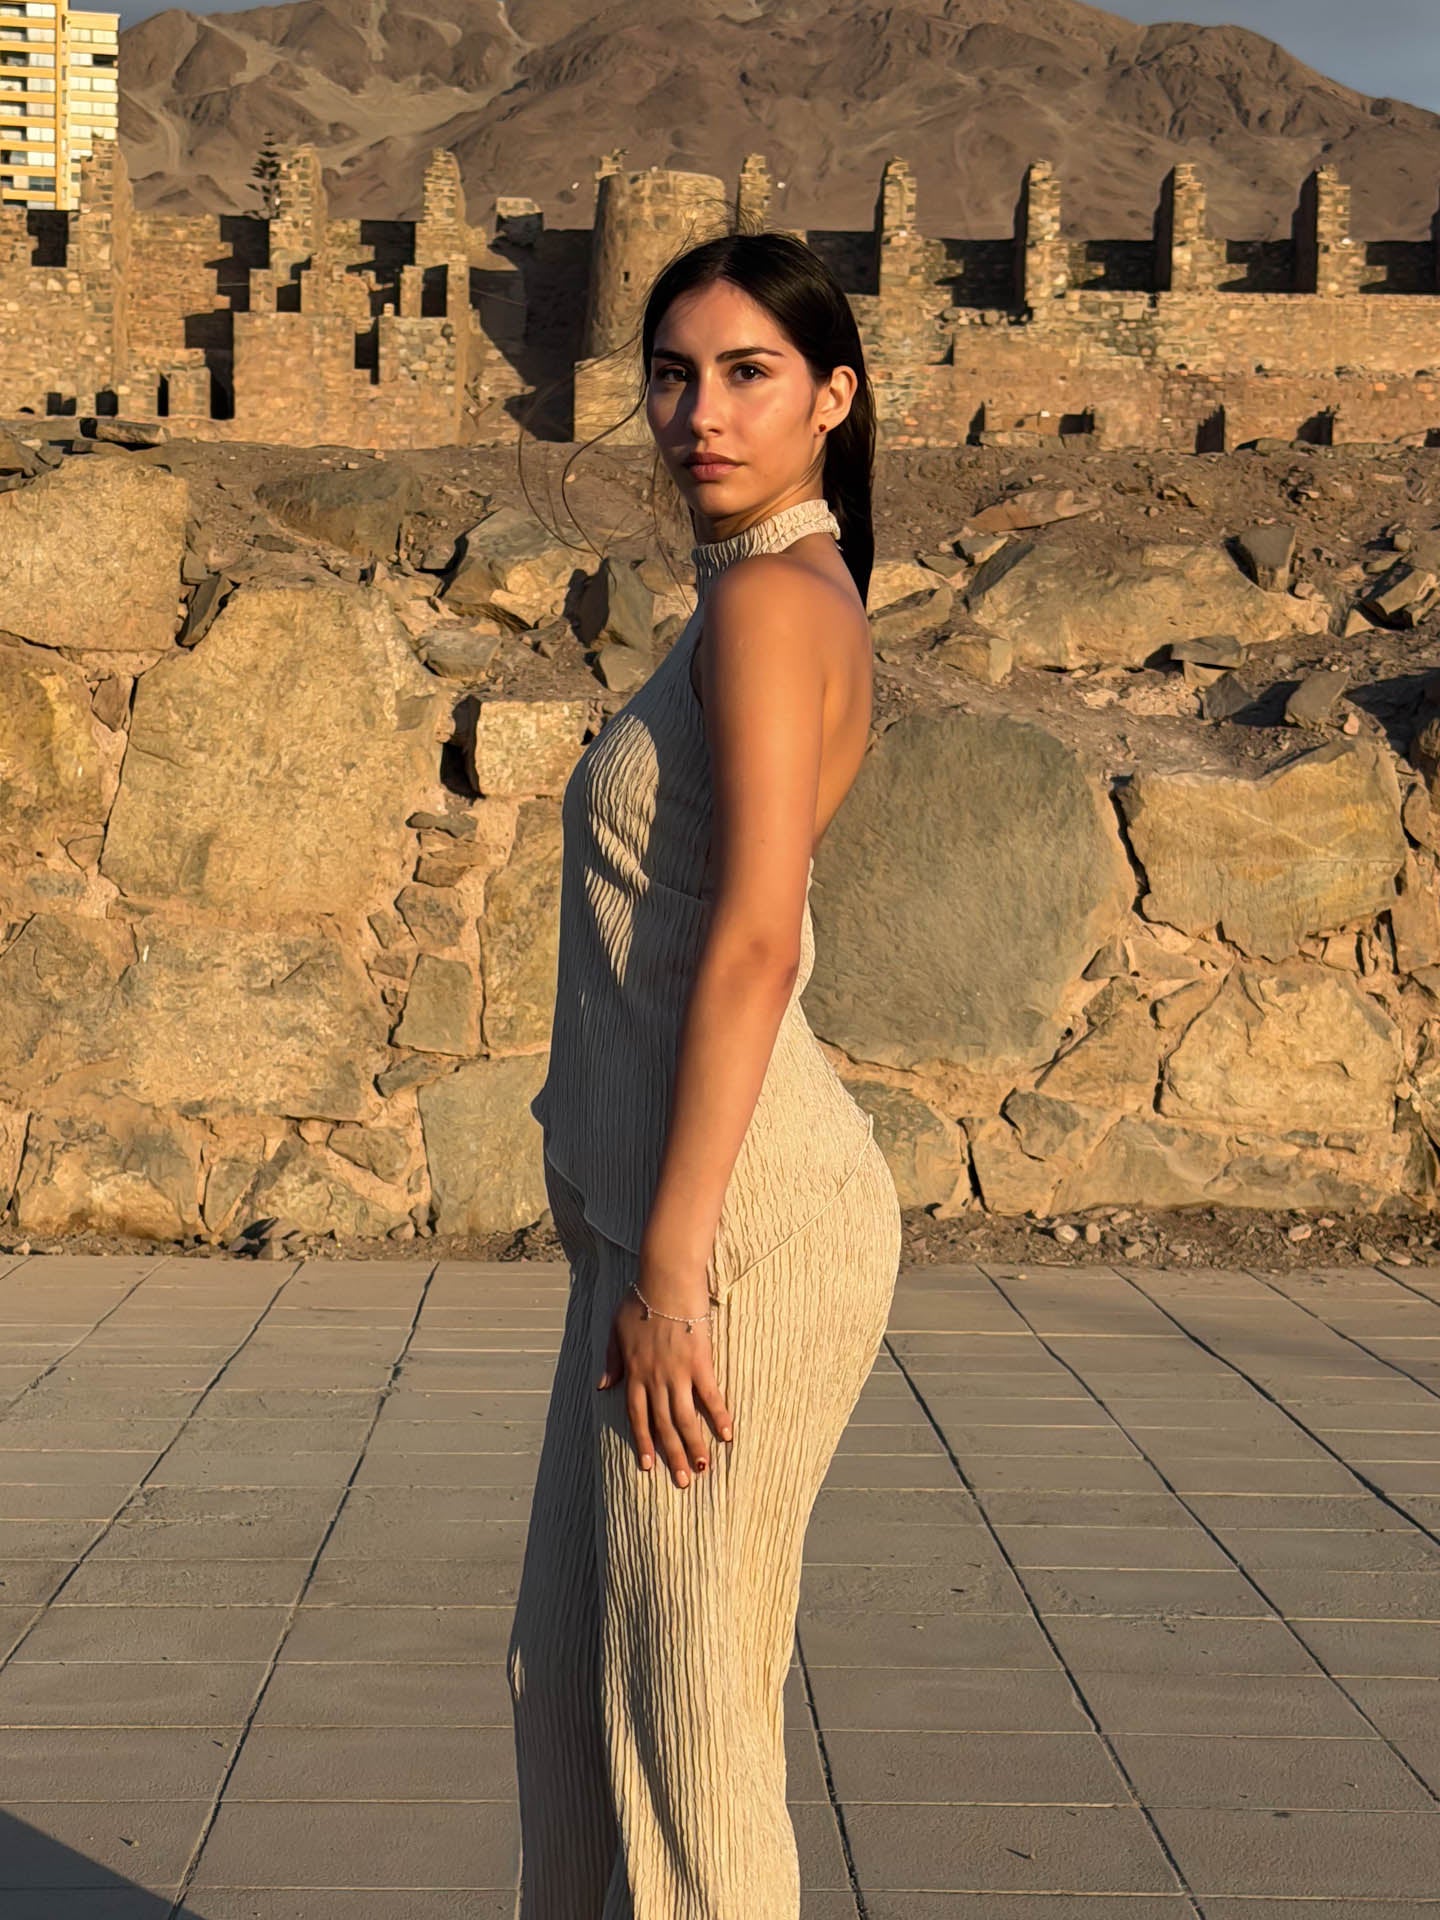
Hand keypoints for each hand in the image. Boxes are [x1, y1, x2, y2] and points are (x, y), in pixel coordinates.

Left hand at [596, 1269, 733, 1486]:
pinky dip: (719, 1415)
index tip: (650, 1466)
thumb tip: (604, 1386)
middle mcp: (654, 1378)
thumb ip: (611, 1360)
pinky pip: (710, 1395)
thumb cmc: (639, 1298)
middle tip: (683, 1481)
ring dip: (694, 1444)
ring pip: (685, 1417)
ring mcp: (677, 1372)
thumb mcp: (616, 1329)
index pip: (637, 1417)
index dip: (644, 1442)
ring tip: (702, 1467)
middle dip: (672, 1455)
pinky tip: (727, 1434)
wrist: (665, 1279)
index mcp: (634, 1372)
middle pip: (663, 1424)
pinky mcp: (699, 1361)